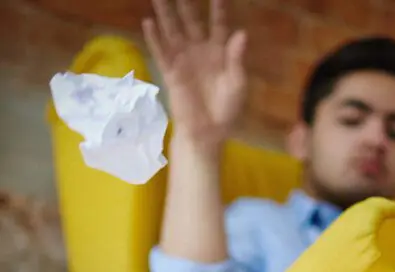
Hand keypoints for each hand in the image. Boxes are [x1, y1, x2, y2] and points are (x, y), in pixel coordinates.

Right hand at [143, 0, 246, 149]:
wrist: (209, 132)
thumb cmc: (227, 108)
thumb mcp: (238, 83)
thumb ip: (237, 58)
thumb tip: (242, 33)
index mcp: (220, 51)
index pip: (219, 24)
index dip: (218, 8)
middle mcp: (200, 50)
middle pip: (191, 21)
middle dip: (185, 3)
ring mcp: (184, 59)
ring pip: (172, 30)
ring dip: (165, 13)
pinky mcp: (171, 72)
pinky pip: (161, 51)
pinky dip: (155, 38)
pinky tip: (148, 22)